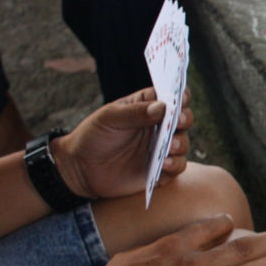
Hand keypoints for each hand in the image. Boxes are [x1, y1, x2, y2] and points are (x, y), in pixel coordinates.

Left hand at [52, 87, 192, 199]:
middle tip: (179, 121)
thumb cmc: (93, 136)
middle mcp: (159, 127)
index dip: (180, 96)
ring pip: (183, 143)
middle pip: (183, 119)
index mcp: (147, 107)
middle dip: (185, 119)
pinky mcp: (161, 170)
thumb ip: (135, 112)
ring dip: (180, 143)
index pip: (170, 97)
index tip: (181, 98)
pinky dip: (175, 164)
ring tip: (170, 146)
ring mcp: (161, 148)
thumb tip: (163, 107)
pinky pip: (178, 166)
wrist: (80, 169)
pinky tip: (164, 163)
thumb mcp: (110, 118)